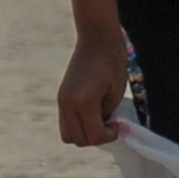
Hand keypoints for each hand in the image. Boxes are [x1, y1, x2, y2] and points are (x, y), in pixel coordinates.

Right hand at [57, 30, 129, 148]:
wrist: (96, 37)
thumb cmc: (112, 61)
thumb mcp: (115, 92)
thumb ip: (107, 114)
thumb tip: (101, 129)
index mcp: (84, 102)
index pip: (93, 136)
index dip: (108, 136)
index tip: (118, 125)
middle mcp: (68, 104)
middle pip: (78, 140)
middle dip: (96, 137)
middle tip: (110, 123)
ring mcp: (61, 101)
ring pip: (68, 135)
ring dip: (84, 134)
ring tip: (99, 120)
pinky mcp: (60, 97)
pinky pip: (65, 123)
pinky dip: (77, 125)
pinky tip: (91, 114)